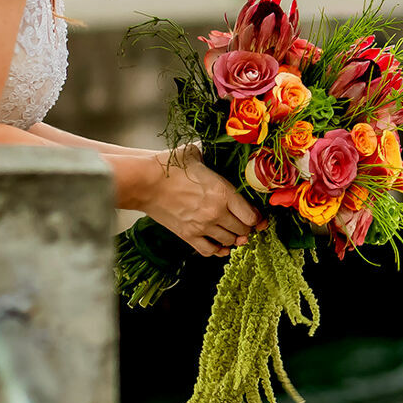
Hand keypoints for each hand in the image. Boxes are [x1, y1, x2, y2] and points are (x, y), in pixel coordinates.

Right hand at [143, 143, 265, 257]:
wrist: (145, 181)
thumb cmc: (170, 165)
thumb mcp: (198, 155)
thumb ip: (214, 159)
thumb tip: (223, 152)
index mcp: (223, 191)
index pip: (251, 215)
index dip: (257, 218)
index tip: (258, 217)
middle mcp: (216, 212)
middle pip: (243, 230)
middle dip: (247, 228)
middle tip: (247, 224)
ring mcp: (202, 226)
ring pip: (229, 241)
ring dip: (234, 238)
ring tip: (234, 232)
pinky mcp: (187, 235)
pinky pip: (209, 251)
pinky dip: (218, 250)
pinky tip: (220, 245)